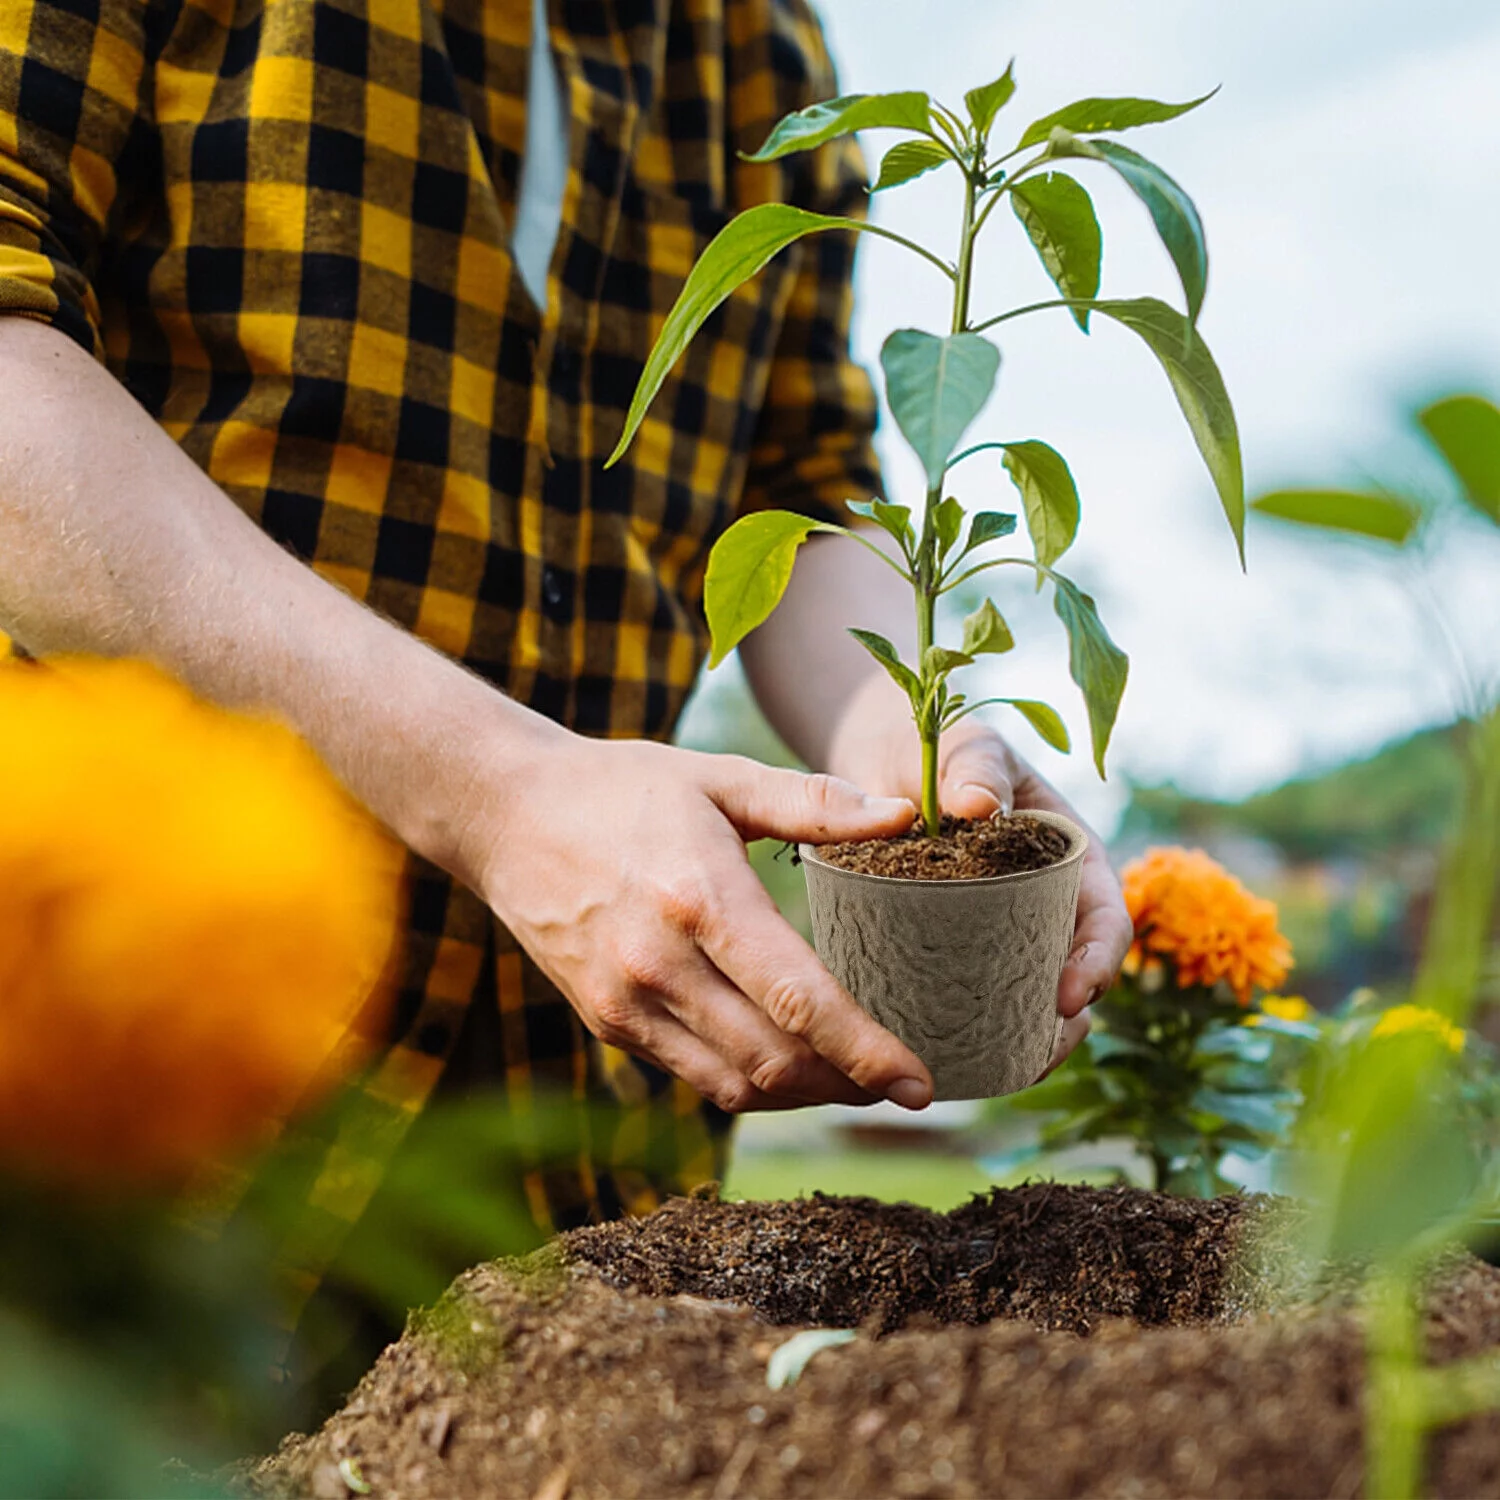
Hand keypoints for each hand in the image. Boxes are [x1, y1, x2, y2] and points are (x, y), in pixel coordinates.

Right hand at [460, 726, 934, 1113]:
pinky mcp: (607, 1021)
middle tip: (899, 1082)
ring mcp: (627, 1002)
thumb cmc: (622, 788)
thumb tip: (906, 815)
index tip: (919, 1084)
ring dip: (803, 1095)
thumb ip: (815, 803)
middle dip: (849, 1083)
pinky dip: (748, 1084)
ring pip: (736, 1085)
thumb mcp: (720, 780)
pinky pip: (694, 1076)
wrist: (505, 813)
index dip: (867, 1051)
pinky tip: (784, 1064)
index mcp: (701, 899)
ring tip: (852, 1080)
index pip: (800, 1000)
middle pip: (776, 1060)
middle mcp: (660, 964)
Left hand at [826, 673, 1132, 1075]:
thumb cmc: (941, 748)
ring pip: (1030, 999)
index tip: (1070, 995)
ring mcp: (1005, 934)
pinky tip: (953, 1060)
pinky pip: (977, 999)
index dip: (1099, 961)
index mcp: (1068, 859)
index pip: (1104, 918)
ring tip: (1001, 1070)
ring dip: (1027, 1041)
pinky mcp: (959, 952)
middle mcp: (1046, 905)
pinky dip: (976, 1031)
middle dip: (1067, 1023)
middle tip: (1036, 1054)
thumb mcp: (965, 746)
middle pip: (1075, 975)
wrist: (888, 763)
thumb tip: (978, 804)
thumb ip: (974, 765)